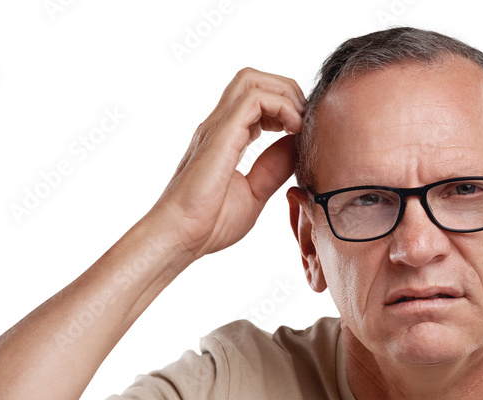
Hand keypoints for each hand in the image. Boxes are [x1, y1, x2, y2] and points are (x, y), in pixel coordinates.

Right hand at [150, 67, 305, 259]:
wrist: (181, 237)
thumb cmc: (209, 224)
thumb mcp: (255, 193)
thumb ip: (273, 168)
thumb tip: (296, 145)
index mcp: (226, 137)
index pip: (255, 98)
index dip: (284, 106)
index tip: (300, 132)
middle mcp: (220, 126)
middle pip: (253, 79)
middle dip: (286, 91)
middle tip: (302, 122)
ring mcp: (218, 127)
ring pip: (252, 80)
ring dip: (284, 94)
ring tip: (298, 124)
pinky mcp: (221, 134)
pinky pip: (255, 99)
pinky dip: (282, 106)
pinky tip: (292, 132)